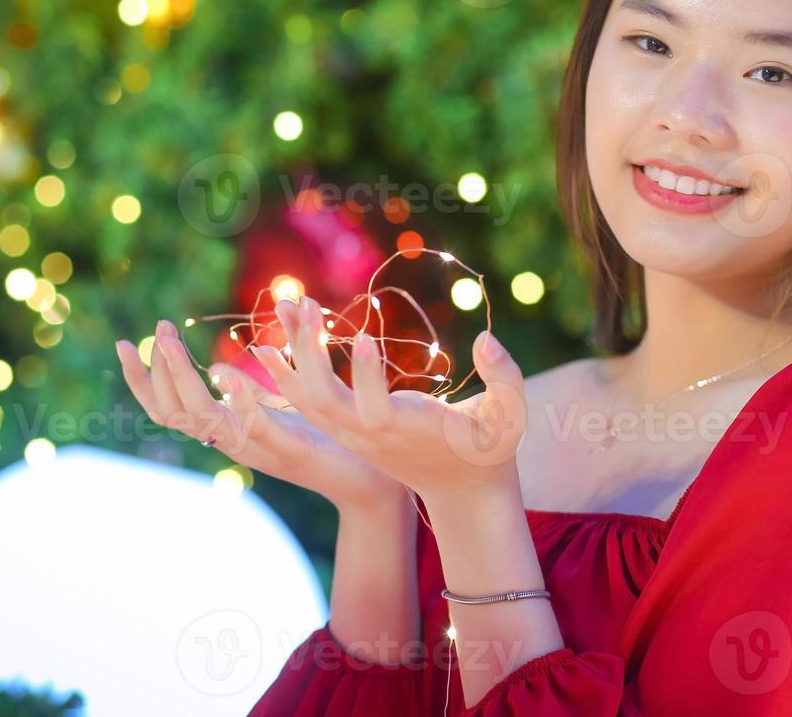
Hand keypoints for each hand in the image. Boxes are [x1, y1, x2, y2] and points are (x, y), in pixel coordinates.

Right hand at [115, 318, 405, 513]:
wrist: (367, 480)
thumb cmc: (329, 440)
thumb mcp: (288, 404)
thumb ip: (268, 383)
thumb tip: (254, 349)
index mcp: (228, 430)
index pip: (168, 408)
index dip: (143, 379)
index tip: (126, 342)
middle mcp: (234, 443)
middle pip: (175, 412)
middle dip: (160, 369)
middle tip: (159, 330)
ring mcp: (257, 449)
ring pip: (204, 419)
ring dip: (183, 377)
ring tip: (171, 342)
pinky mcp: (291, 450)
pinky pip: (255, 428)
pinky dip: (237, 398)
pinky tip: (226, 371)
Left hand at [248, 296, 527, 508]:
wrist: (462, 491)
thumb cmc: (490, 449)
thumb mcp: (510, 416)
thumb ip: (505, 378)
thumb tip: (487, 341)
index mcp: (411, 431)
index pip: (376, 410)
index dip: (366, 377)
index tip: (359, 335)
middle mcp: (373, 436)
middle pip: (324, 402)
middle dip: (309, 354)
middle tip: (307, 302)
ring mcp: (354, 435)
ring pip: (307, 399)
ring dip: (293, 352)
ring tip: (286, 304)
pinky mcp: (346, 428)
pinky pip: (306, 400)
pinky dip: (288, 369)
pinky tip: (280, 333)